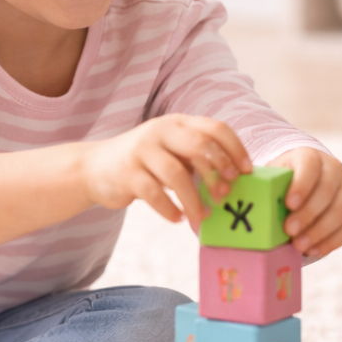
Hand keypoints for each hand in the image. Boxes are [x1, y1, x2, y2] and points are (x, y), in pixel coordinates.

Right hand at [83, 115, 250, 226]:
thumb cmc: (144, 163)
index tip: (246, 172)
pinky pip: (154, 194)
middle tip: (225, 195)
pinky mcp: (126, 173)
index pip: (215, 128)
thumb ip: (196, 159)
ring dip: (194, 199)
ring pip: (176, 174)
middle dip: (217, 172)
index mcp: (178, 123)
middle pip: (199, 145)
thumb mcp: (172, 152)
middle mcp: (160, 131)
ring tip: (202, 216)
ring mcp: (141, 150)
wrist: (95, 167)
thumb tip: (232, 180)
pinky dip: (170, 210)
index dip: (235, 150)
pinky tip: (177, 218)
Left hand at [270, 147, 341, 256]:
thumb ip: (263, 187)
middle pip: (327, 190)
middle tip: (290, 231)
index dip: (301, 184)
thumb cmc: (282, 184)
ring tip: (300, 245)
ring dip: (320, 231)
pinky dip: (332, 241)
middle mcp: (334, 168)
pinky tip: (314, 250)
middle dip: (308, 213)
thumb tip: (244, 201)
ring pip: (341, 210)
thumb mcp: (272, 179)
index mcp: (310, 156)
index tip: (288, 204)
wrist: (305, 184)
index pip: (310, 165)